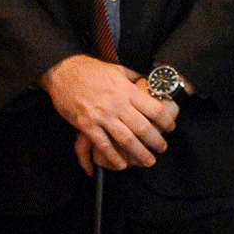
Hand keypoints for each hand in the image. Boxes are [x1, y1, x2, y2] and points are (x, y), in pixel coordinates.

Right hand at [40, 54, 175, 172]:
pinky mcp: (86, 125)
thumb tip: (148, 82)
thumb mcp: (117, 69)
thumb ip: (133, 78)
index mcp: (128, 91)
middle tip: (163, 148)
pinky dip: (113, 156)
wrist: (63, 71)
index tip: (170, 128)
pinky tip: (121, 164)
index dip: (166, 121)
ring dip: (139, 153)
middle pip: (143, 128)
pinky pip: (103, 144)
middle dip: (156, 141)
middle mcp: (118, 105)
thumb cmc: (91, 69)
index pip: (154, 109)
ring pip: (126, 139)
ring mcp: (102, 116)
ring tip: (149, 161)